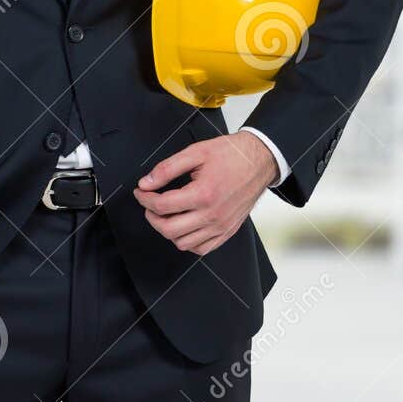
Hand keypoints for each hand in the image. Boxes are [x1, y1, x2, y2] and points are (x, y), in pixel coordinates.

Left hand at [133, 132, 277, 255]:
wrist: (260, 160)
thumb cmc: (232, 155)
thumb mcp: (196, 152)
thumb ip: (168, 168)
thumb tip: (147, 183)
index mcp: (204, 193)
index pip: (162, 205)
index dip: (145, 199)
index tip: (142, 192)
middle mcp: (213, 214)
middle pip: (168, 229)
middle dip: (152, 217)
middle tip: (150, 205)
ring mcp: (221, 226)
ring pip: (183, 243)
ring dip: (168, 230)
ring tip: (167, 215)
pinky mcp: (228, 231)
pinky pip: (201, 249)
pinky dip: (188, 242)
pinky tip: (185, 226)